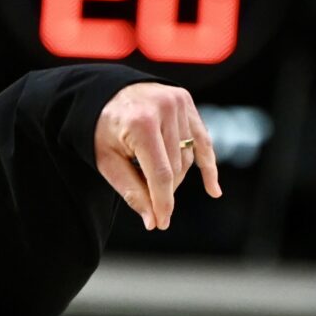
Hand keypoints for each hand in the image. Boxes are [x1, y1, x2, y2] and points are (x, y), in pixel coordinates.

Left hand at [95, 81, 218, 230]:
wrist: (102, 93)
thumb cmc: (101, 130)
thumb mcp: (107, 161)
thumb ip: (131, 190)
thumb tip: (153, 222)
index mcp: (141, 123)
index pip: (161, 173)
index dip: (163, 201)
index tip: (162, 223)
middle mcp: (164, 109)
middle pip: (175, 167)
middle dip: (164, 188)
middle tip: (149, 198)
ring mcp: (177, 102)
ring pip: (187, 157)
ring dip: (175, 175)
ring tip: (154, 178)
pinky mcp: (185, 101)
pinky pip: (203, 140)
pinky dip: (208, 165)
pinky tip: (214, 191)